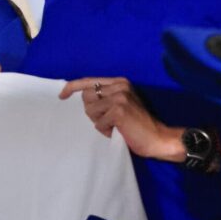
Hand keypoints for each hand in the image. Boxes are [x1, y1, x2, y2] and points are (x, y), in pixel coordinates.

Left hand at [59, 77, 184, 160]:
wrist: (158, 138)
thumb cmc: (138, 124)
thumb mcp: (122, 104)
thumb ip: (105, 97)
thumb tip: (82, 97)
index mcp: (119, 82)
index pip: (89, 80)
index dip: (72, 87)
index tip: (62, 95)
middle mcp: (119, 86)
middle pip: (86, 97)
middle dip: (92, 112)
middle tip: (107, 120)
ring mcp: (119, 98)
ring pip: (90, 110)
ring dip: (99, 122)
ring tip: (115, 126)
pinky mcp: (118, 111)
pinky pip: (98, 124)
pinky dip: (106, 131)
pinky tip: (119, 131)